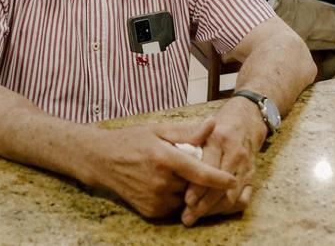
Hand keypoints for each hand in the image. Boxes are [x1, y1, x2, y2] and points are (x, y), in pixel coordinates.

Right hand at [86, 120, 236, 219]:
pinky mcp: (151, 211)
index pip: (199, 172)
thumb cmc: (131, 141)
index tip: (233, 179)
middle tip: (192, 166)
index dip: (219, 178)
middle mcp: (160, 182)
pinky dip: (177, 197)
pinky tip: (166, 183)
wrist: (101, 160)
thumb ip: (187, 131)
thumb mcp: (158, 130)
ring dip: (188, 189)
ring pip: (186, 198)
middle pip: (195, 186)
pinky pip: (175, 206)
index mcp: (163, 158)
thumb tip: (212, 124)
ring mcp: (155, 199)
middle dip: (200, 178)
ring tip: (175, 173)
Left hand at [182, 98, 265, 224]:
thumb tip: (170, 158)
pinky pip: (243, 199)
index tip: (186, 200)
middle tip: (187, 216)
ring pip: (232, 196)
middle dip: (204, 205)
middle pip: (221, 186)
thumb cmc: (216, 125)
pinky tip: (213, 212)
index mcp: (218, 138)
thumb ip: (186, 139)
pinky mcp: (253, 176)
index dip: (198, 186)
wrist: (246, 119)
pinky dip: (228, 209)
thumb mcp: (199, 126)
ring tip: (195, 217)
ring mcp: (246, 166)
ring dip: (213, 210)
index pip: (209, 167)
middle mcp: (235, 153)